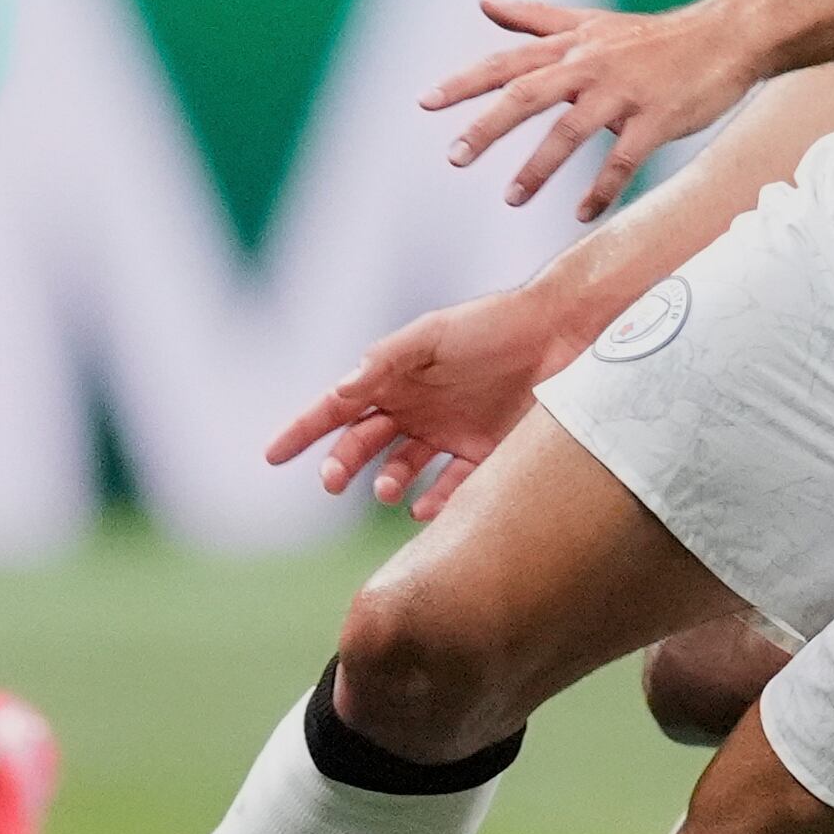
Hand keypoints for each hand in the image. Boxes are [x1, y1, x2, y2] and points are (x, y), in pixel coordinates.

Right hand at [264, 284, 590, 521]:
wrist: (561, 337)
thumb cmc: (493, 326)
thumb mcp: (433, 335)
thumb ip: (387, 360)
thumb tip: (341, 390)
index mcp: (395, 377)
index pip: (337, 407)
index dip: (303, 430)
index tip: (272, 455)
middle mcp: (417, 409)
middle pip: (362, 443)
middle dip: (340, 463)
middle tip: (332, 479)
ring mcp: (449, 434)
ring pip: (401, 470)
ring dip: (385, 482)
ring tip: (385, 488)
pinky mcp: (485, 456)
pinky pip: (451, 489)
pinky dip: (435, 503)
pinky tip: (427, 507)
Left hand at [428, 0, 765, 221]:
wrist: (725, 37)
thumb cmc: (654, 36)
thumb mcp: (590, 21)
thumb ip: (534, 17)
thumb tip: (484, 2)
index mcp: (571, 46)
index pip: (506, 63)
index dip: (464, 82)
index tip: (425, 103)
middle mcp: (590, 66)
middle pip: (526, 95)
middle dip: (487, 128)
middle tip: (454, 158)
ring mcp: (623, 93)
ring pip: (569, 132)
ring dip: (538, 167)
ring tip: (511, 198)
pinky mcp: (656, 119)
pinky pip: (622, 160)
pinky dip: (602, 189)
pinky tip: (583, 213)